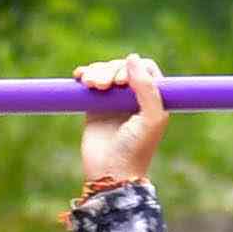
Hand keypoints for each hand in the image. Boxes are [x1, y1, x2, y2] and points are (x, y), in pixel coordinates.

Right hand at [72, 54, 172, 201]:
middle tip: (103, 86)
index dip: (131, 68)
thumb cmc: (136, 149)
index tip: (121, 83)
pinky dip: (84, 75)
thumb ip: (147, 87)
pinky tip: (79, 77)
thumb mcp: (150, 118)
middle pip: (121, 67)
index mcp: (153, 98)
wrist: (111, 174)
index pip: (144, 68)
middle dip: (109, 71)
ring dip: (96, 72)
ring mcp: (113, 102)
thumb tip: (132, 57)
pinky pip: (89, 84)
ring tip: (90, 84)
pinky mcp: (94, 108)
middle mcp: (133, 97)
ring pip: (104, 72)